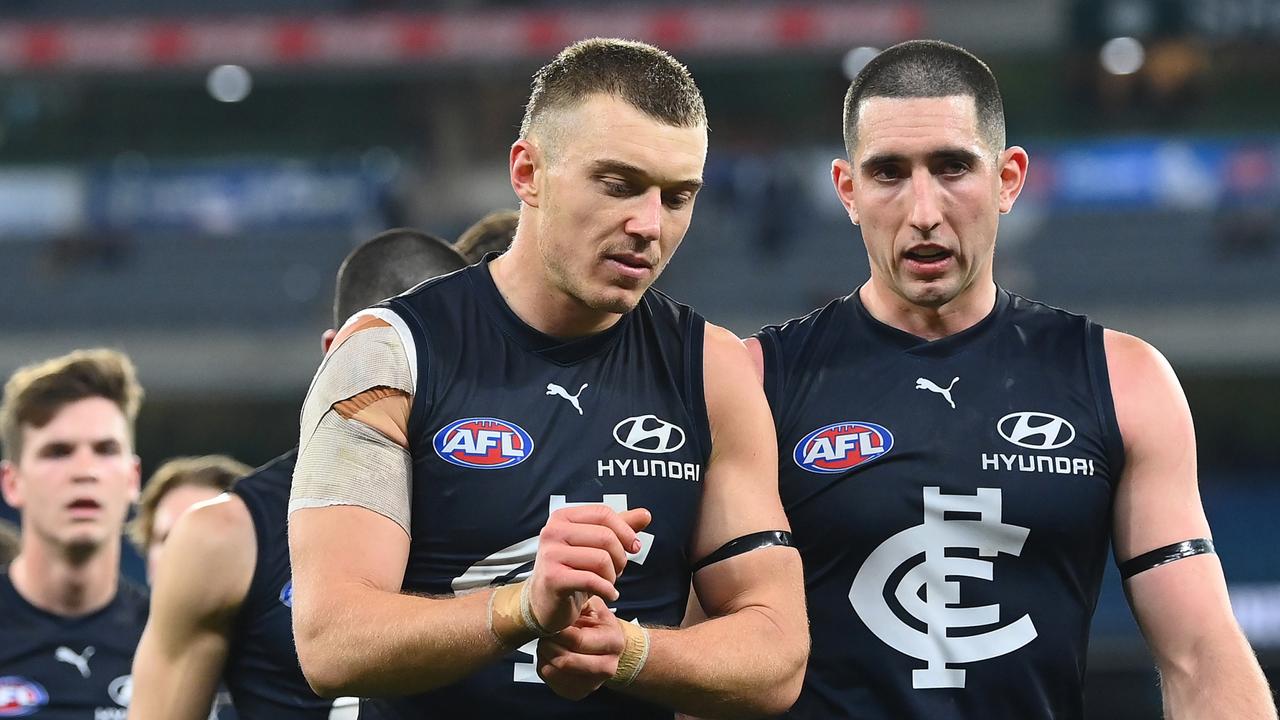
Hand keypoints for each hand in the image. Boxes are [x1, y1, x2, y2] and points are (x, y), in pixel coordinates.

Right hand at [525, 505, 649, 633]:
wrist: (544, 602)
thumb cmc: (572, 569)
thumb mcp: (595, 545)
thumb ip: (619, 528)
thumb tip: (645, 514)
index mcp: (563, 517)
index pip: (603, 513)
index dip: (625, 531)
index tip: (634, 546)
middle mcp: (553, 532)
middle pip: (605, 536)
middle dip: (620, 557)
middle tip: (618, 570)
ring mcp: (550, 555)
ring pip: (601, 559)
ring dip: (613, 576)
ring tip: (608, 582)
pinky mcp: (553, 578)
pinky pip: (592, 580)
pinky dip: (608, 590)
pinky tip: (609, 594)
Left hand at [536, 596, 625, 699]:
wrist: (607, 645)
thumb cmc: (596, 622)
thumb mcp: (594, 605)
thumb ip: (583, 601)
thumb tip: (566, 593)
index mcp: (613, 641)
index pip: (577, 640)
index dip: (558, 630)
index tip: (551, 622)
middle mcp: (608, 666)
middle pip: (566, 661)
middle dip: (549, 645)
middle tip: (545, 634)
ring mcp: (594, 683)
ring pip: (555, 672)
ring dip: (545, 656)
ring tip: (548, 643)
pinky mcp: (580, 692)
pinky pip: (552, 682)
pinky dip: (545, 667)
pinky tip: (550, 655)